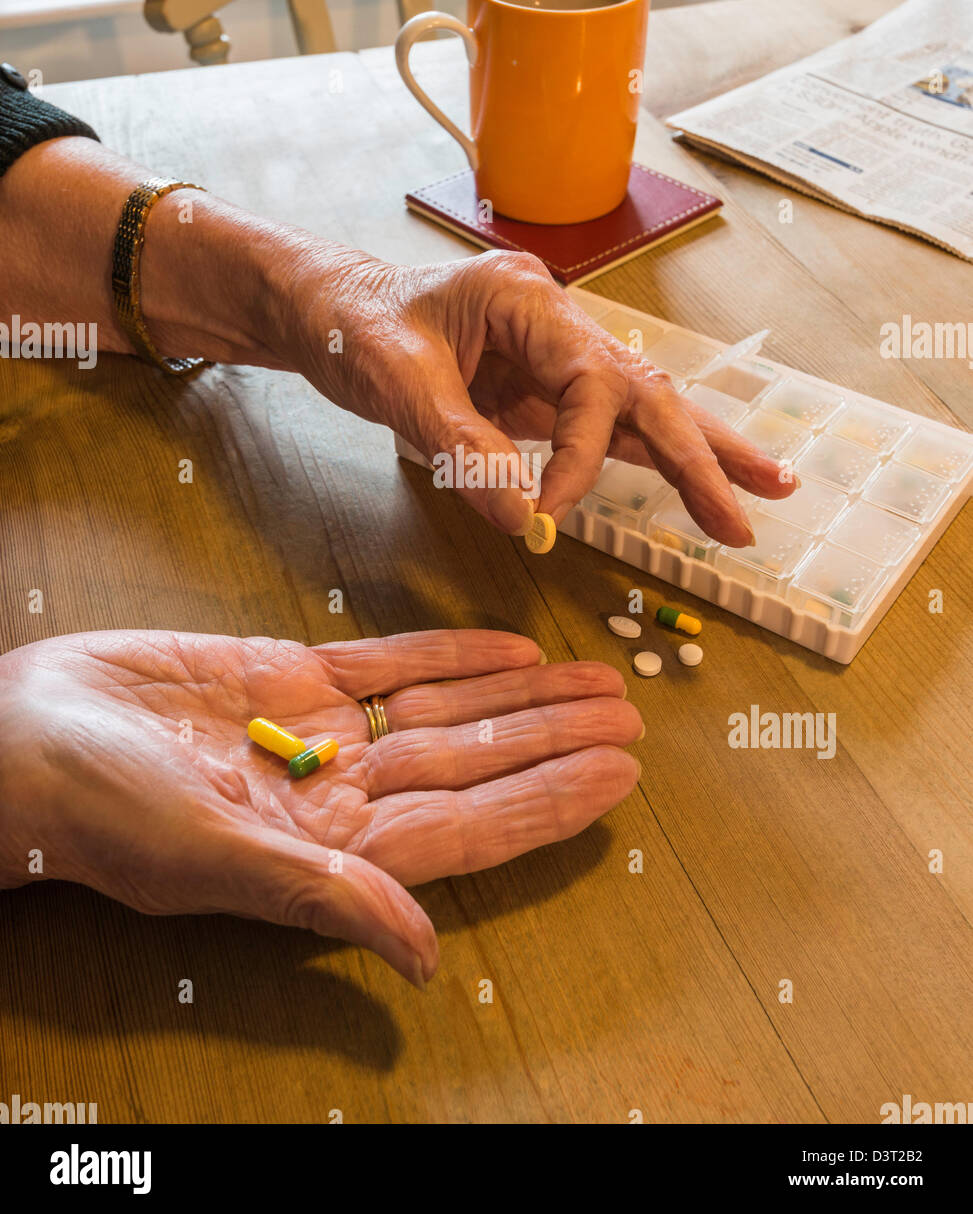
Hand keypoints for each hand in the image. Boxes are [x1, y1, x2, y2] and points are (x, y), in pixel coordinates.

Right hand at [0, 628, 640, 985]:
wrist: (29, 738)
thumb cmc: (107, 813)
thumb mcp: (218, 861)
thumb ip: (328, 896)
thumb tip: (426, 956)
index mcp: (334, 850)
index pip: (470, 827)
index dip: (547, 802)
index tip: (620, 776)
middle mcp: (341, 793)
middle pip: (475, 762)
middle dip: (554, 739)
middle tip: (634, 714)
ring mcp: (320, 729)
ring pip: (447, 709)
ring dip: (520, 695)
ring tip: (593, 678)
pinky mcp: (288, 673)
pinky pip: (390, 663)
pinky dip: (451, 653)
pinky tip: (509, 650)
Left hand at [279, 247, 794, 544]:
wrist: (324, 307)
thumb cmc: (351, 324)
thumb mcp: (394, 379)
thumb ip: (459, 446)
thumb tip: (521, 519)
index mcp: (526, 299)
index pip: (590, 385)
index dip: (580, 458)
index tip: (546, 514)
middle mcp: (556, 324)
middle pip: (646, 391)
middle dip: (699, 455)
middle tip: (745, 514)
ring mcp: (554, 358)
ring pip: (643, 408)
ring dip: (700, 454)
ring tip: (767, 491)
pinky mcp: (541, 394)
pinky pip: (607, 429)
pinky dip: (651, 459)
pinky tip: (699, 482)